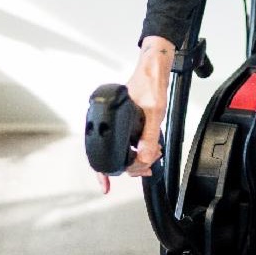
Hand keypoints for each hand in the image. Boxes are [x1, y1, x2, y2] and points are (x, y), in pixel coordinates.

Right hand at [94, 37, 173, 191]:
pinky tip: (149, 150)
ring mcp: (118, 123)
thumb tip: (144, 157)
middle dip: (132, 165)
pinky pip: (128, 142)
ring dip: (138, 158)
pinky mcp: (125, 122)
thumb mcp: (154, 113)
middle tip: (146, 168)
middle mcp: (110, 122)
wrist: (154, 69)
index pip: (101, 153)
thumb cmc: (150, 84)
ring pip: (123, 150)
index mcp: (110, 119)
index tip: (105, 185)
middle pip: (114, 156)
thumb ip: (149, 136)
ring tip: (152, 157)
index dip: (103, 172)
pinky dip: (139, 149)